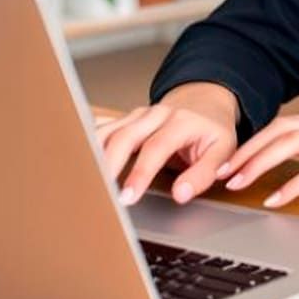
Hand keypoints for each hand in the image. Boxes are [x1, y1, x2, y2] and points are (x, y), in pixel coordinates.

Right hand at [96, 82, 239, 206]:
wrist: (204, 102)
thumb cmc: (212, 130)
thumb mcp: (222, 151)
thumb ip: (203, 174)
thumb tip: (181, 195)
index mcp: (180, 121)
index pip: (156, 148)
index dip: (140, 173)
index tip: (128, 197)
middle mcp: (155, 115)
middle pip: (124, 137)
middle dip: (109, 167)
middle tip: (102, 194)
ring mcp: (137, 115)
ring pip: (108, 132)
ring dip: (93, 156)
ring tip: (83, 182)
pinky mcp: (126, 120)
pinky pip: (102, 130)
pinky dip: (87, 145)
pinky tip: (76, 162)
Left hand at [219, 106, 298, 208]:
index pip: (284, 125)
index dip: (253, 142)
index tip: (230, 162)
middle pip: (280, 129)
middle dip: (246, 150)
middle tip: (221, 172)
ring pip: (293, 143)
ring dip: (259, 164)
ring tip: (238, 183)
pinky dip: (294, 185)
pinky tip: (277, 200)